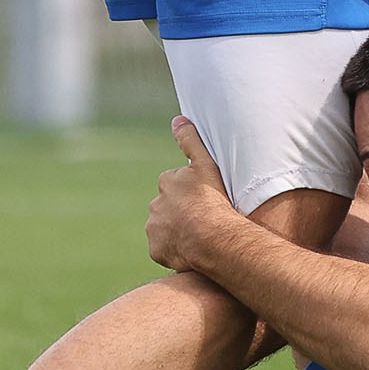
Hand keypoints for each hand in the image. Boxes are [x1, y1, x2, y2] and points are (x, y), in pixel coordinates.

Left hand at [148, 116, 238, 270]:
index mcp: (166, 182)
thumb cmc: (213, 200)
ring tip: (200, 235)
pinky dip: (175, 248)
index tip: (206, 197)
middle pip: (169, 206)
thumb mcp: (206, 164)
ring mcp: (155, 228)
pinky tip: (193, 249)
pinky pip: (165, 248)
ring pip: (166, 227)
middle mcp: (155, 204)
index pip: (176, 183)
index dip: (192, 190)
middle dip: (182, 210)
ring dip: (178, 229)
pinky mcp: (156, 249)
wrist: (213, 238)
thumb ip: (190, 141)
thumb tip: (177, 120)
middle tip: (204, 216)